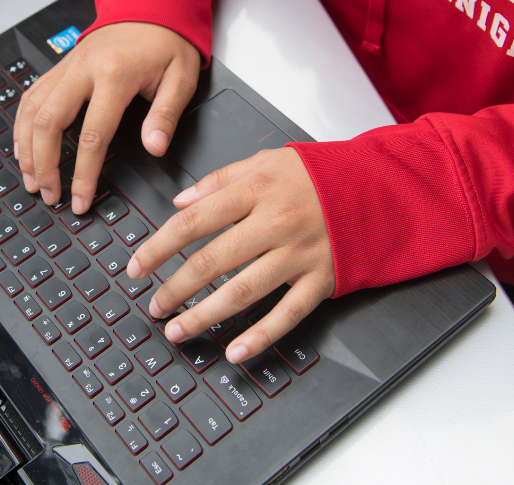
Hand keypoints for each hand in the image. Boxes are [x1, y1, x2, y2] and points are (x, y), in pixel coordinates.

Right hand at [14, 22, 200, 212]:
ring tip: (32, 180)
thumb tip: (153, 148)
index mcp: (114, 74)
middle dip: (44, 165)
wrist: (152, 3)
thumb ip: (166, 115)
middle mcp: (83, 69)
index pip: (92, 135)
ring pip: (31, 109)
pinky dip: (22, 124)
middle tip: (49, 195)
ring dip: (26, 148)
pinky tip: (24, 146)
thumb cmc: (168, 42)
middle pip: (47, 123)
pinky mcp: (61, 64)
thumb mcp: (181, 77)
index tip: (81, 200)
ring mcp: (67, 65)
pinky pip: (31, 95)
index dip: (83, 174)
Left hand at [126, 148, 335, 363]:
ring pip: (242, 292)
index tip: (137, 266)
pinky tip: (234, 351)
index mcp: (257, 189)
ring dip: (204, 316)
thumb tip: (180, 201)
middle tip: (153, 305)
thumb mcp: (267, 162)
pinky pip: (286, 314)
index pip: (194, 222)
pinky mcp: (320, 279)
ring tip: (177, 330)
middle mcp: (276, 222)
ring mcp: (299, 254)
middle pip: (211, 261)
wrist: (376, 187)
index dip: (159, 247)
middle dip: (175, 288)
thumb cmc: (318, 175)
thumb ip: (220, 180)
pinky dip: (259, 336)